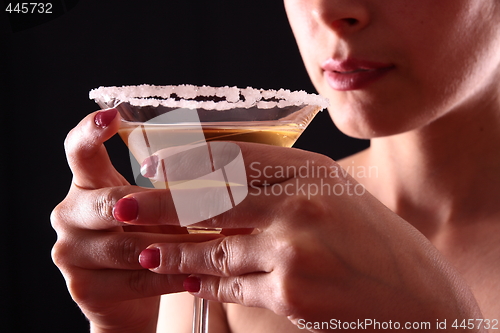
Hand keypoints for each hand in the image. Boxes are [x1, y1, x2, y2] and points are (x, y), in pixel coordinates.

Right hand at [51, 109, 218, 332]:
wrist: (129, 298)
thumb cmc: (147, 241)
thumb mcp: (156, 210)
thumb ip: (169, 190)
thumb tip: (217, 167)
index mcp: (86, 186)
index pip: (78, 151)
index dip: (90, 131)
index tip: (112, 115)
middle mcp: (69, 214)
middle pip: (109, 202)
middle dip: (155, 208)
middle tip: (195, 210)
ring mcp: (70, 252)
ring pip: (126, 246)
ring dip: (173, 247)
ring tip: (209, 246)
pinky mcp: (82, 286)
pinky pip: (132, 279)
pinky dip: (168, 278)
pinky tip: (193, 277)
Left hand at [133, 144, 483, 330]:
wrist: (417, 298)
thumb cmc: (373, 242)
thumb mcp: (333, 194)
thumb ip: (282, 183)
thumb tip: (219, 179)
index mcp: (312, 171)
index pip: (233, 159)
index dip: (185, 162)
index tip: (152, 166)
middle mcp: (300, 204)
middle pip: (211, 200)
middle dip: (158, 205)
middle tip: (120, 205)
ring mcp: (294, 251)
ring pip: (213, 249)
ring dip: (172, 252)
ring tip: (142, 250)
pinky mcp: (290, 294)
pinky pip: (231, 284)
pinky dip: (203, 283)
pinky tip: (184, 280)